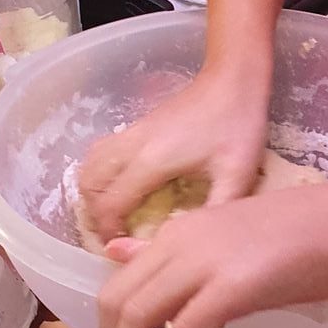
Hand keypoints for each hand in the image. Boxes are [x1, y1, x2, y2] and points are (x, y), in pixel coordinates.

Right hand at [77, 62, 269, 241]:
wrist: (233, 79)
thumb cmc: (238, 124)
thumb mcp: (237, 174)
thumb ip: (217, 210)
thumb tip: (197, 243)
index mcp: (151, 162)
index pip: (110, 205)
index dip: (109, 232)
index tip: (122, 248)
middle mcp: (132, 146)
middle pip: (89, 186)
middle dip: (95, 215)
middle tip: (115, 234)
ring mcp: (132, 132)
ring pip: (89, 165)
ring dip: (92, 192)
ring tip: (112, 213)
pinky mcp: (138, 124)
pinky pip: (101, 151)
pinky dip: (98, 172)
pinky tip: (120, 183)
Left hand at [96, 182, 327, 327]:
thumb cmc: (295, 232)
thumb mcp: (223, 233)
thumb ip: (173, 248)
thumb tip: (118, 252)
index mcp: (180, 228)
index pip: (120, 277)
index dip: (110, 320)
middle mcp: (181, 241)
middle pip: (118, 299)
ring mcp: (204, 264)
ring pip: (139, 317)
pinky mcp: (230, 290)